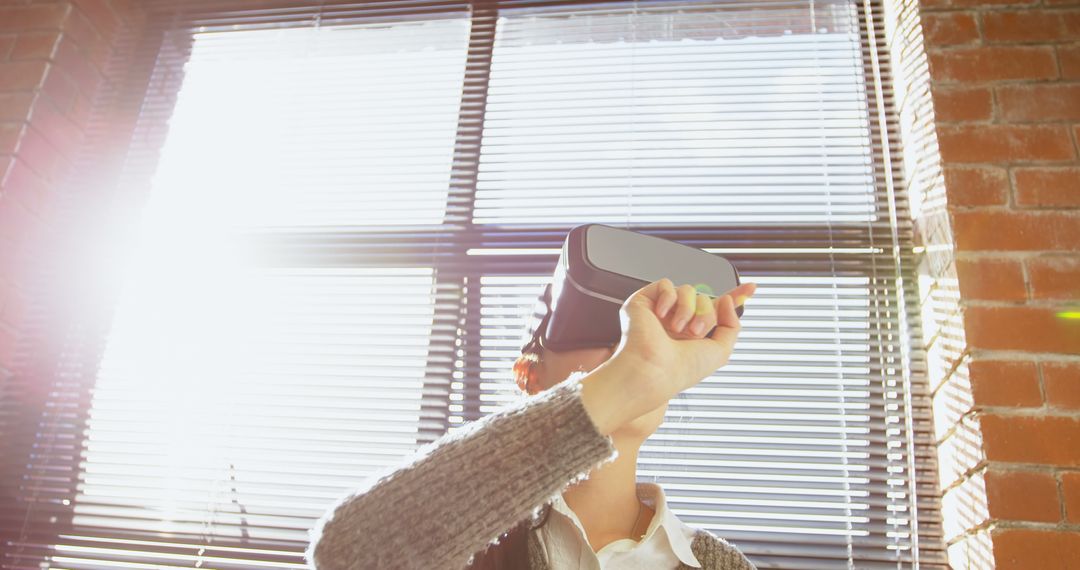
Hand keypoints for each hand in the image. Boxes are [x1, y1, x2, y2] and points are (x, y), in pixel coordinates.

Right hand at [610, 278, 756, 405]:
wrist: (654, 370)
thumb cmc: (682, 368)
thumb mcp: (720, 351)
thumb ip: (732, 325)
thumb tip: (726, 300)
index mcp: (694, 335)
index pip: (717, 310)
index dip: (735, 297)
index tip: (752, 288)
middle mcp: (678, 322)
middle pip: (705, 299)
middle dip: (707, 314)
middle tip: (696, 332)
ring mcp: (661, 312)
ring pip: (688, 291)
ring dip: (689, 309)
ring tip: (678, 328)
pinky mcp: (644, 302)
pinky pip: (666, 285)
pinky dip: (669, 298)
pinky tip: (662, 316)